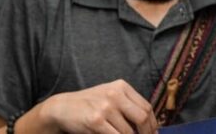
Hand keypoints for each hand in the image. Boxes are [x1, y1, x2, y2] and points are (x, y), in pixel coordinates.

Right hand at [42, 80, 157, 133]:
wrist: (63, 107)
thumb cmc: (89, 105)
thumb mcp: (110, 97)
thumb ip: (128, 106)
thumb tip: (151, 127)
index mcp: (120, 86)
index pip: (146, 107)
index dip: (152, 124)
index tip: (152, 133)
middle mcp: (114, 94)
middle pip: (143, 117)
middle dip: (146, 133)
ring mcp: (105, 107)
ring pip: (129, 132)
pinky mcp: (96, 121)